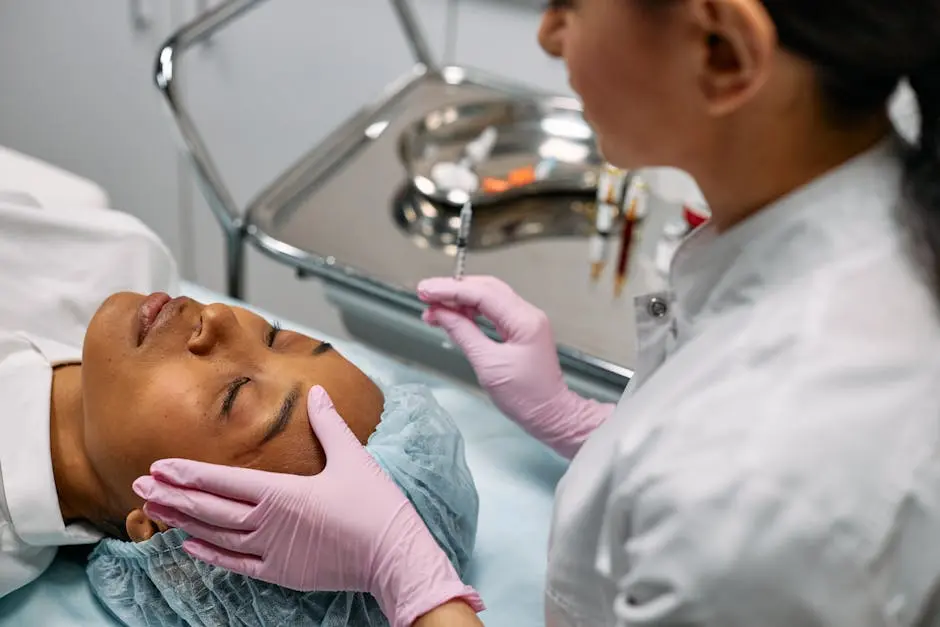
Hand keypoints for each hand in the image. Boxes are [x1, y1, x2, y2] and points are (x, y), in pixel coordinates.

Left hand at [132, 386, 482, 626]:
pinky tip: (190, 545)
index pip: (223, 481)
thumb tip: (316, 392)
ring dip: (184, 522)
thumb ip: (328, 424)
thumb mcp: (354, 458)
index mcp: (283, 493)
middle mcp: (268, 523)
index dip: (188, 473)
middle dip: (173, 495)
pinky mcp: (281, 572)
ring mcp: (271, 551)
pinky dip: (210, 554)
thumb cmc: (376, 507)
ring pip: (216, 536)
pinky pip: (235, 564)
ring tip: (155, 511)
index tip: (158, 467)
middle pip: (210, 508)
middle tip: (139, 485)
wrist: (394, 557)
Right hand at [417, 276, 613, 458]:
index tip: (426, 291)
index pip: (482, 293)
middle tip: (425, 293)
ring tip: (432, 307)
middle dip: (453, 289)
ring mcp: (525, 320)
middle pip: (485, 288)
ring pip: (488, 297)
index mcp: (524, 320)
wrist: (550, 415)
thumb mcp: (488, 365)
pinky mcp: (519, 330)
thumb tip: (440, 313)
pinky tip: (452, 315)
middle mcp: (527, 314)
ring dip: (459, 299)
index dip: (450, 290)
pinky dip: (469, 310)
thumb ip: (463, 333)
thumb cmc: (526, 397)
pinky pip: (492, 311)